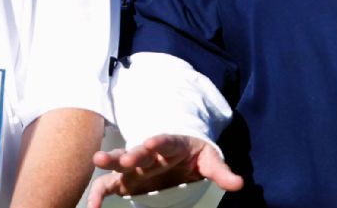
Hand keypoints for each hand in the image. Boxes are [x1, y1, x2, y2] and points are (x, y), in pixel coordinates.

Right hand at [87, 134, 242, 206]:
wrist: (181, 154)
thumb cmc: (195, 156)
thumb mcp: (210, 161)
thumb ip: (221, 172)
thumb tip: (239, 184)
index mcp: (171, 145)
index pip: (166, 141)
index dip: (159, 141)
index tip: (152, 141)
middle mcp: (149, 154)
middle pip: (139, 151)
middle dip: (131, 153)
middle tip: (123, 157)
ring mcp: (136, 167)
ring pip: (119, 163)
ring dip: (109, 162)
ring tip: (97, 160)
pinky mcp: (126, 181)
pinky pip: (108, 186)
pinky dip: (98, 195)